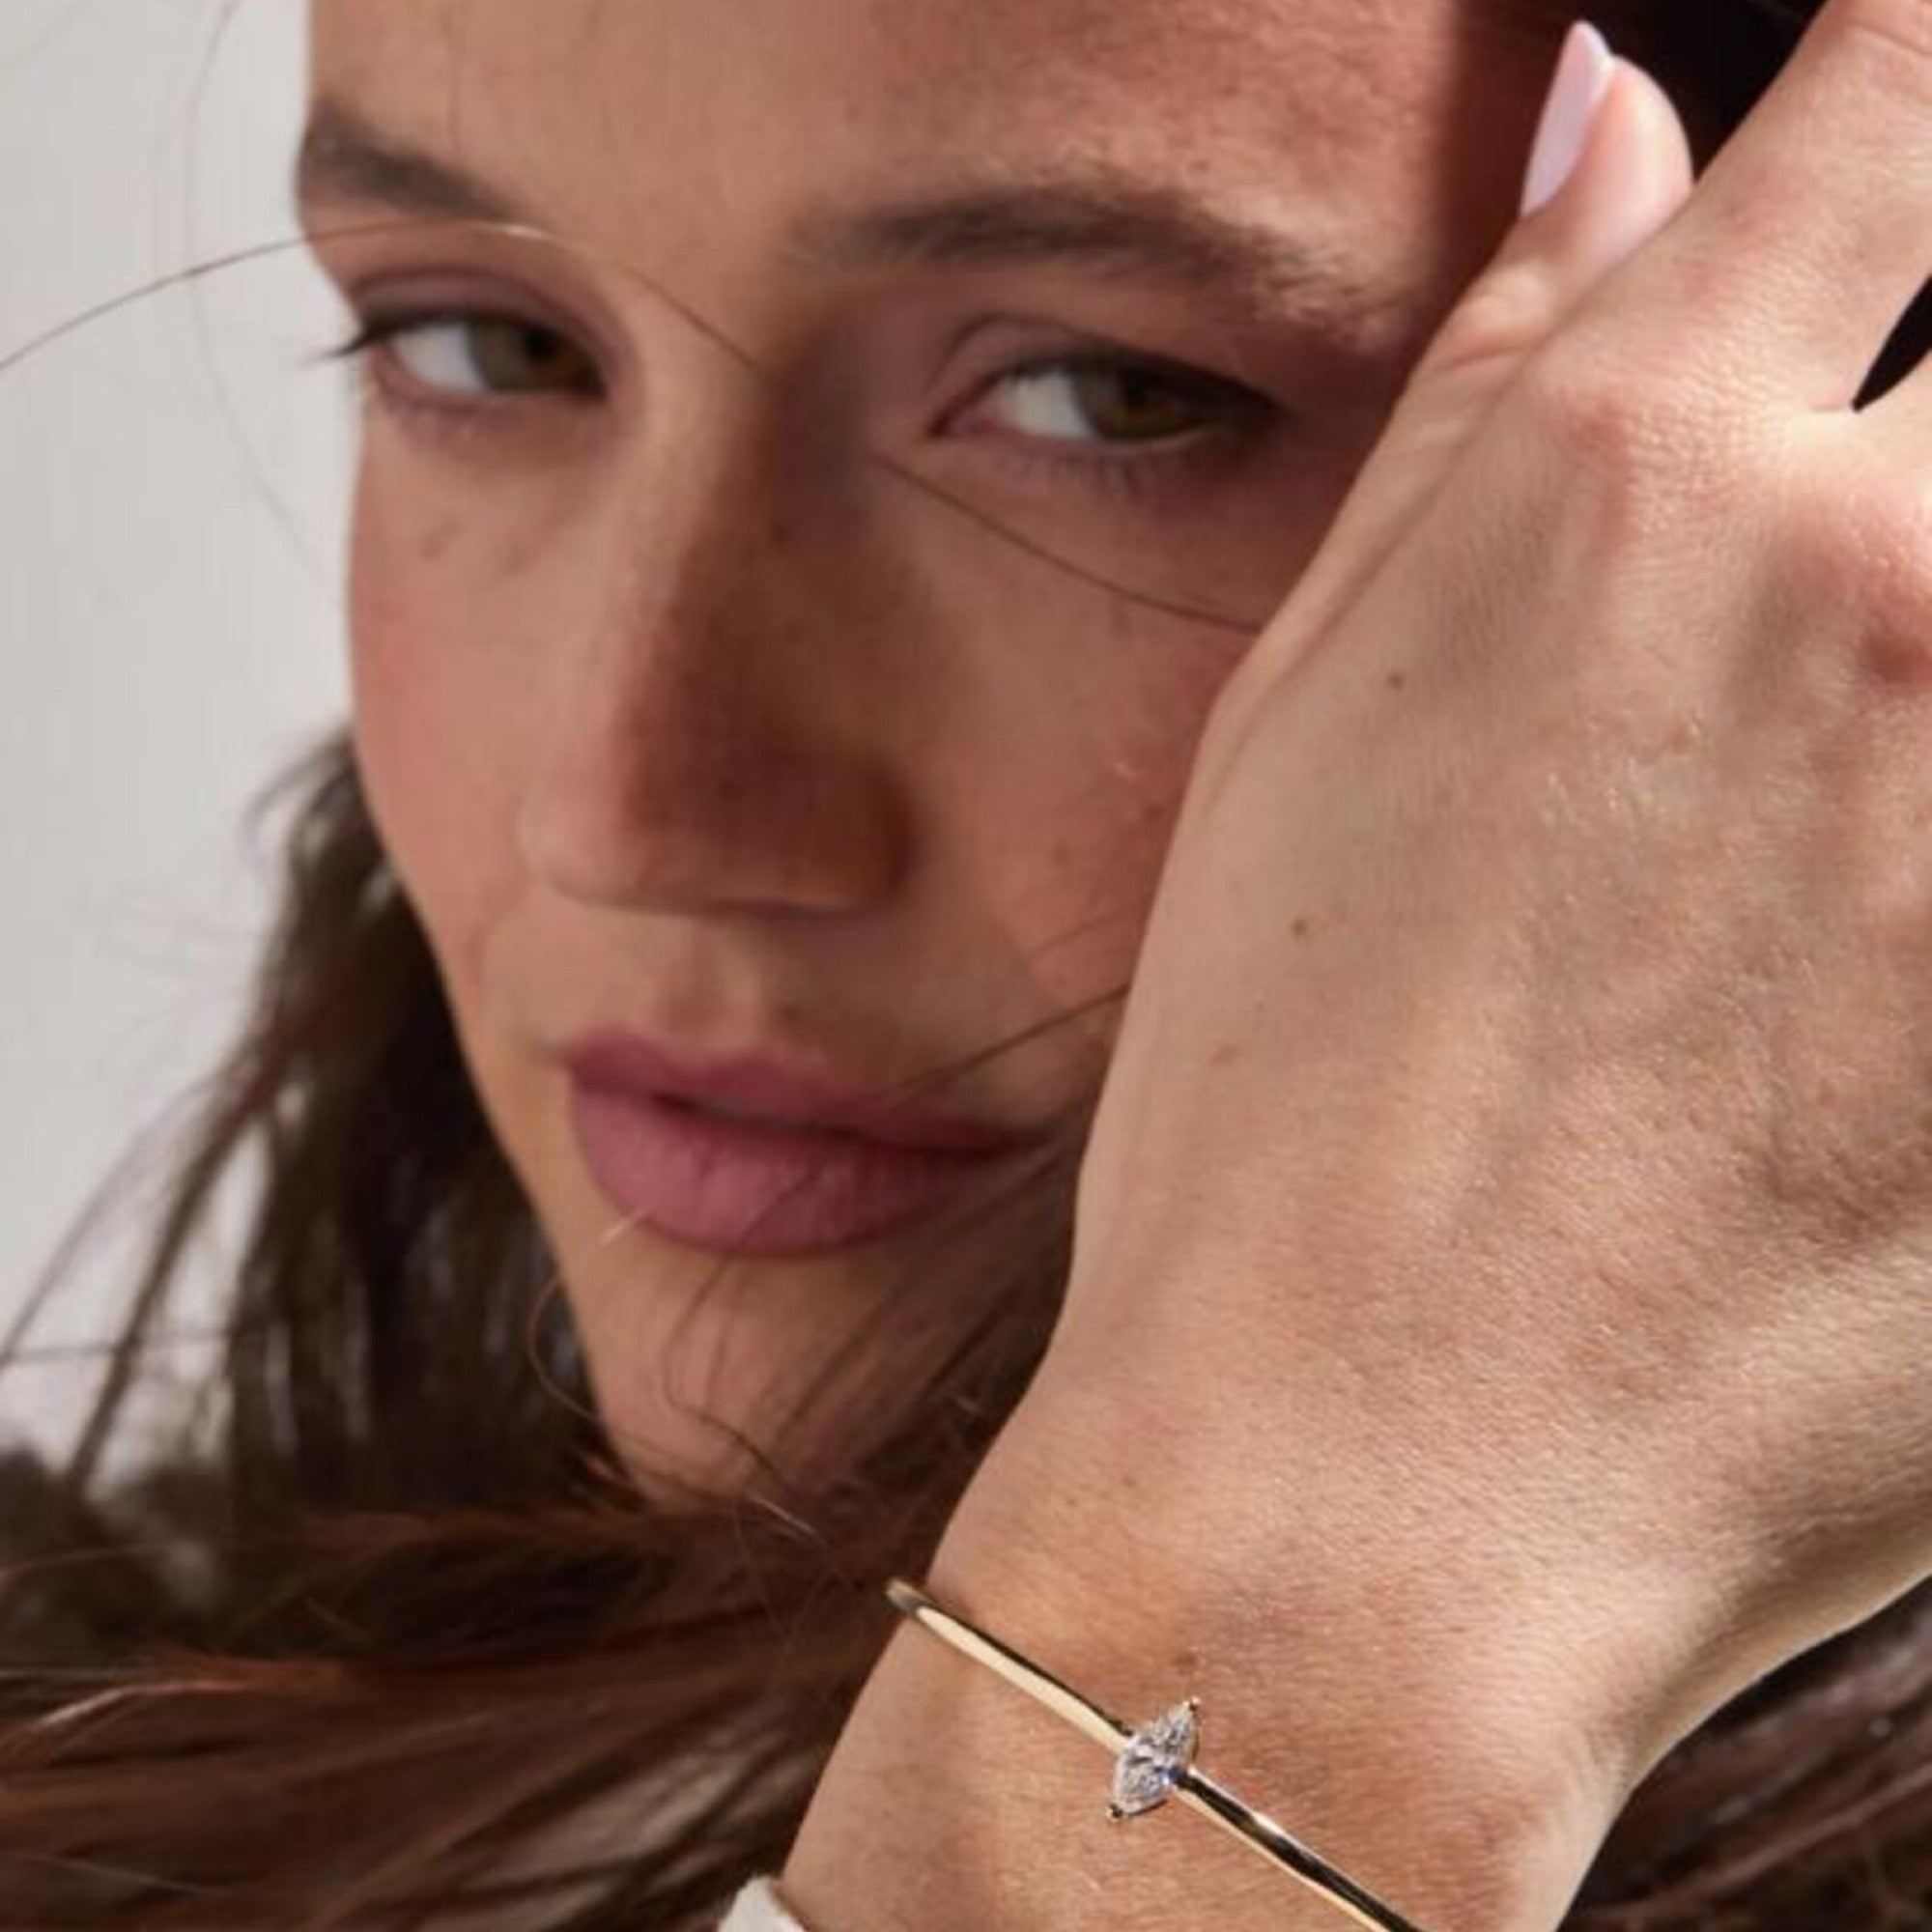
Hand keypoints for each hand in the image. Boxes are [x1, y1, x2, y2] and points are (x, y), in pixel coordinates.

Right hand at [968, 0, 1931, 1817]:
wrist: (1362, 1497)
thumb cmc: (1271, 1117)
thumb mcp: (1297, 726)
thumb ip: (1471, 404)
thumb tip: (1606, 136)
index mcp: (1625, 490)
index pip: (1898, 97)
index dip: (1926, 81)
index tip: (1927, 127)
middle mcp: (1872, 589)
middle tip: (1870, 599)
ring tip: (1839, 810)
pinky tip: (1870, 951)